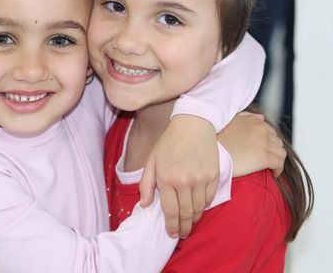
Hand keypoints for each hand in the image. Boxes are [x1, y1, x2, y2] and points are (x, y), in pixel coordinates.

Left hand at [139, 115, 218, 238]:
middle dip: (184, 228)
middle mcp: (185, 181)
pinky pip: (210, 198)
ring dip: (194, 218)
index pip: (170, 211)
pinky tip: (199, 207)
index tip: (172, 234)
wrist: (193, 124)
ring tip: (189, 222)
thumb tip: (145, 205)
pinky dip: (205, 205)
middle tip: (182, 234)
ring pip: (199, 208)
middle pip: (186, 214)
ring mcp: (201, 178)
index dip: (171, 226)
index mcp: (167, 178)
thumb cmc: (169, 142)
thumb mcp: (152, 161)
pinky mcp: (214, 175)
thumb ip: (146, 184)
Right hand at [218, 111, 285, 177]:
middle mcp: (260, 128)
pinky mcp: (264, 156)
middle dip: (272, 150)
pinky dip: (278, 169)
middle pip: (276, 141)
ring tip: (269, 167)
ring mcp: (263, 142)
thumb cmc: (216, 142)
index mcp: (252, 120)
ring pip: (280, 152)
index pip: (269, 130)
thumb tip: (261, 117)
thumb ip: (245, 118)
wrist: (210, 155)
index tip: (262, 150)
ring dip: (276, 159)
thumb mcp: (229, 123)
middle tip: (265, 160)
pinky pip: (279, 163)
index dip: (267, 141)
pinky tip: (272, 173)